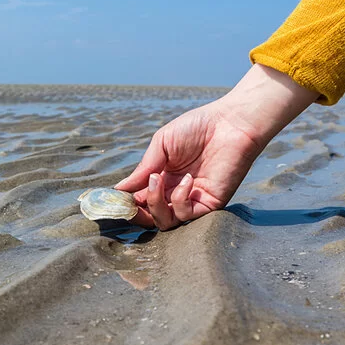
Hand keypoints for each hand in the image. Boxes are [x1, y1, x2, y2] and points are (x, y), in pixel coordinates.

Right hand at [115, 64, 318, 229]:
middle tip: (132, 200)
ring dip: (156, 203)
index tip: (114, 199)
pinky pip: (187, 215)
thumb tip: (120, 190)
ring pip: (164, 222)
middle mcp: (175, 192)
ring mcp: (192, 200)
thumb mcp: (162, 144)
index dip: (126, 202)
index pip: (139, 200)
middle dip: (137, 212)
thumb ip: (143, 169)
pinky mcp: (209, 204)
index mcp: (162, 178)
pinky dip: (180, 199)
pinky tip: (187, 180)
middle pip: (150, 217)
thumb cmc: (197, 127)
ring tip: (159, 179)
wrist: (230, 123)